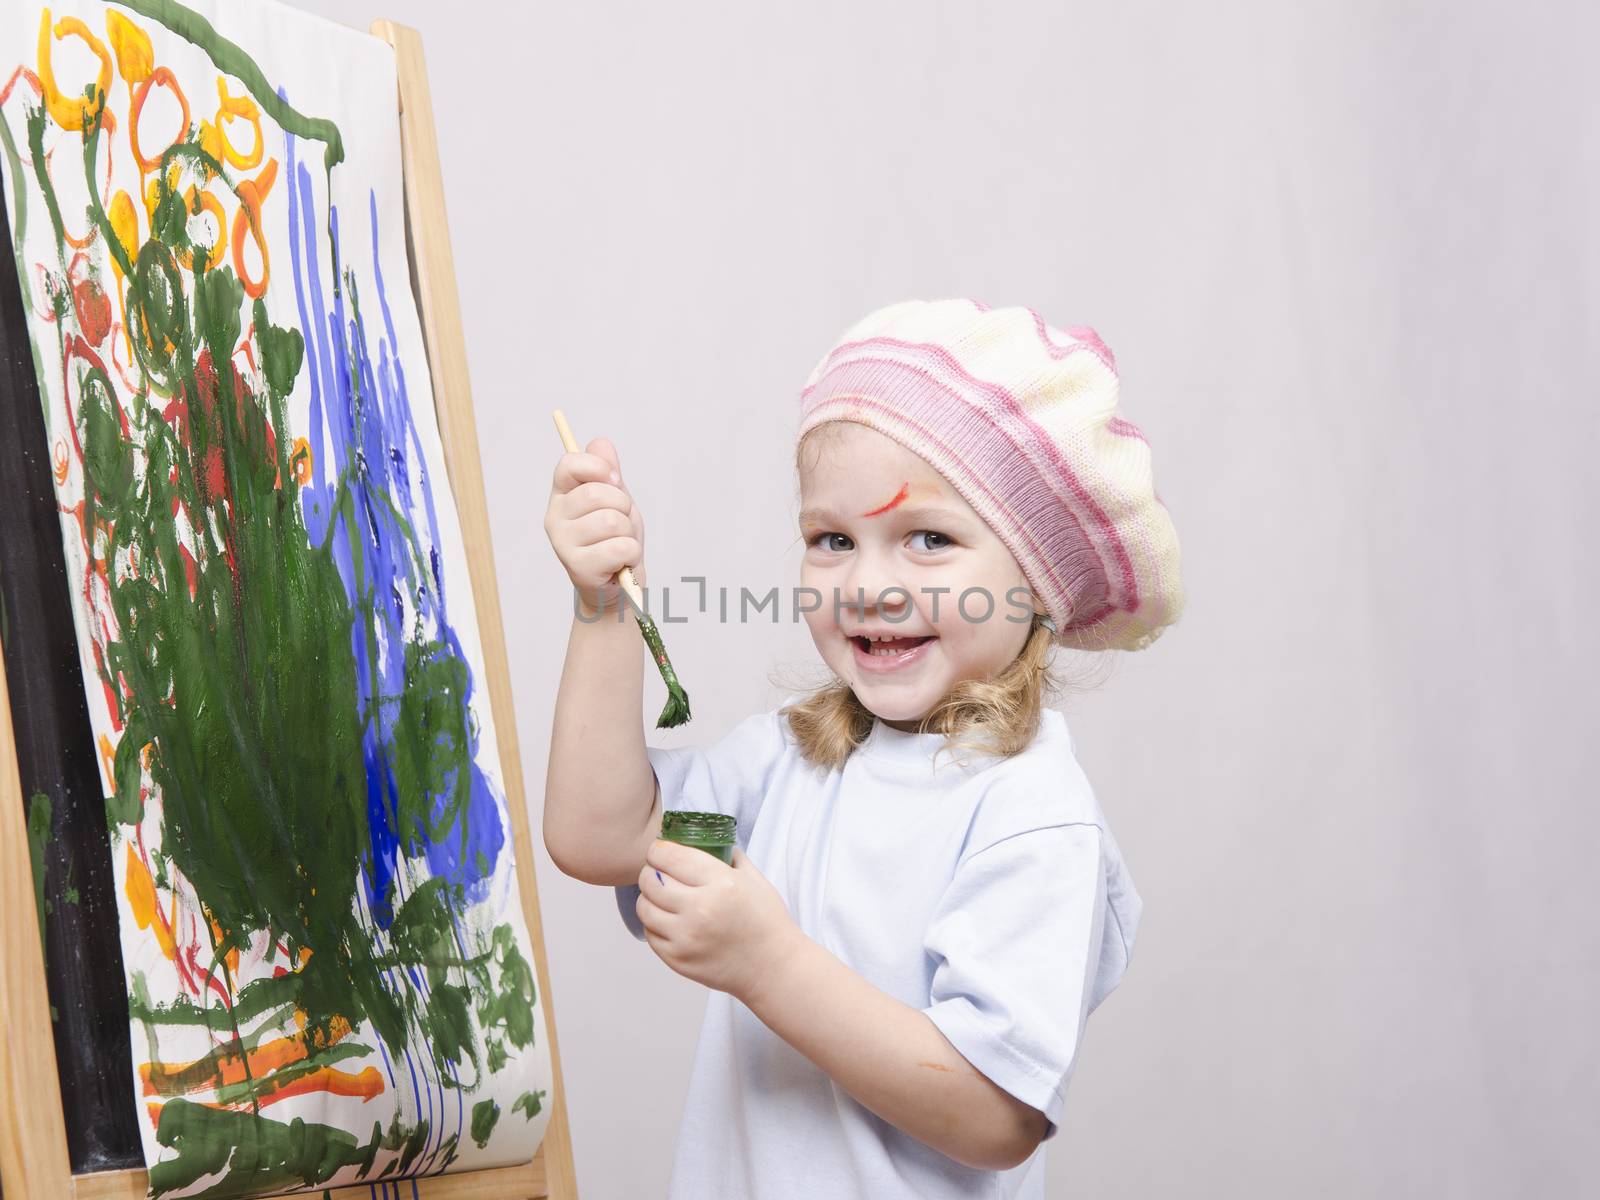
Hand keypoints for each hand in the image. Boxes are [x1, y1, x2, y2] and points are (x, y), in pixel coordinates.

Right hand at [543, 436, 645, 615]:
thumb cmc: (614, 540)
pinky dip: (632, 554)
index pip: (569, 464)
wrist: (617, 586)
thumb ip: (608, 473)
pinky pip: (620, 547)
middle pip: (598, 494)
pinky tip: (621, 563)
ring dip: (629, 534)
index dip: (598, 467)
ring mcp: (563, 543)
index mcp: (562, 495)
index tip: (615, 480)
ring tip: (620, 545)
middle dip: (624, 507)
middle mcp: (555, 517)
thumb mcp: (616, 501)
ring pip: (612, 521)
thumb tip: (600, 442)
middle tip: (621, 525)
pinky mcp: (577, 567)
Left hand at [635, 840, 802, 1002]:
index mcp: (721, 883)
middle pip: (651, 880)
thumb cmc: (766, 921)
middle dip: (650, 870)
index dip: (658, 849)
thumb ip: (727, 855)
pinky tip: (666, 918)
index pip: (670, 856)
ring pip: (645, 906)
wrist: (772, 967)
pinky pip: (650, 933)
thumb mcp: (754, 878)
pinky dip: (654, 922)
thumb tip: (702, 839)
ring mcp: (686, 937)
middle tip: (657, 870)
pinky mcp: (678, 959)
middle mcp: (700, 910)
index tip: (660, 849)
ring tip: (659, 894)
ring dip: (648, 896)